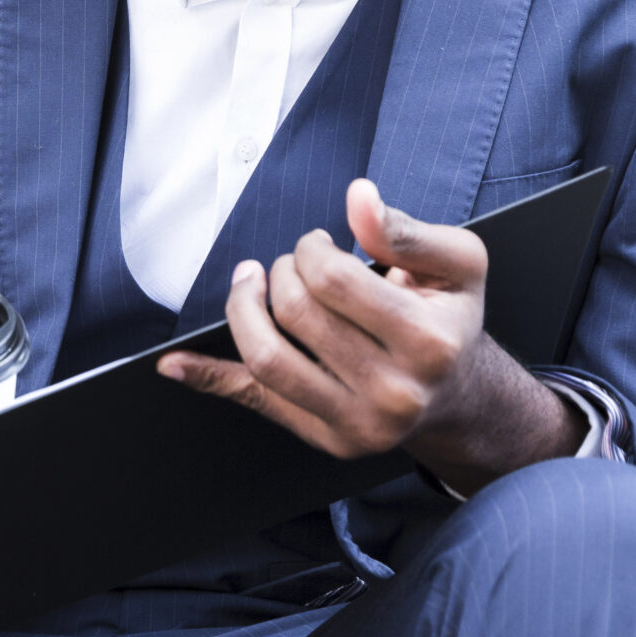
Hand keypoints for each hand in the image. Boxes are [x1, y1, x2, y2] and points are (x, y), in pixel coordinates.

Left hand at [158, 177, 584, 494]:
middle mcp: (394, 391)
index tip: (315, 244)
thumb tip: (359, 198)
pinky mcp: (328, 439)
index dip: (309, 249)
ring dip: (242, 309)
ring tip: (251, 285)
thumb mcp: (458, 265)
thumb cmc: (450, 320)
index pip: (331, 279)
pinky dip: (208, 378)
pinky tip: (175, 363)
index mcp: (429, 342)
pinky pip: (255, 401)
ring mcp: (359, 423)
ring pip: (267, 360)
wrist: (460, 396)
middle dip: (280, 272)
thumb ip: (406, 230)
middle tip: (290, 265)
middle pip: (295, 313)